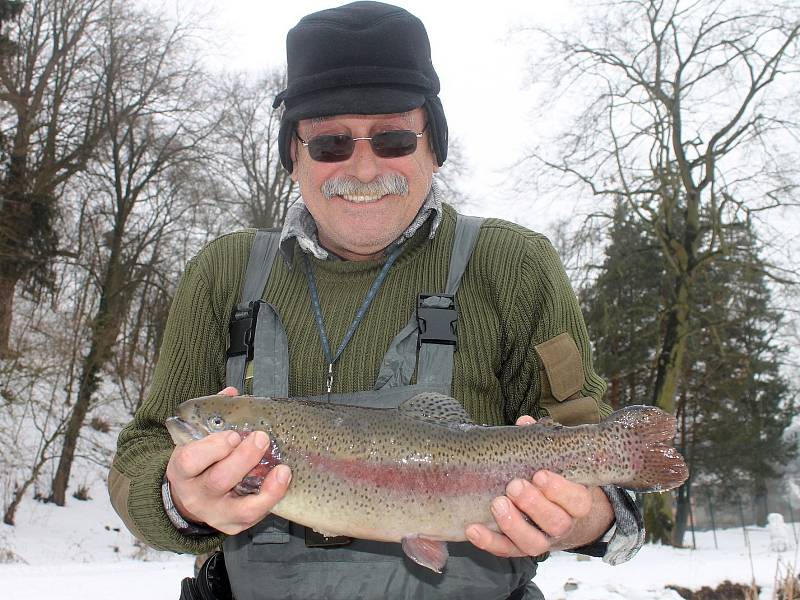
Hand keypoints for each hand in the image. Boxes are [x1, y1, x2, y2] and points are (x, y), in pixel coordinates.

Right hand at [165, 386, 291, 534]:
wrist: (189, 499)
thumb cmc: (199, 462)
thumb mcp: (196, 439)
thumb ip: (213, 415)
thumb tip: (232, 392)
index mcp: (182, 470)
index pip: (191, 461)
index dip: (212, 448)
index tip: (232, 435)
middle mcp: (196, 495)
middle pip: (218, 481)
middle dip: (243, 460)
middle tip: (262, 439)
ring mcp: (215, 513)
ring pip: (240, 506)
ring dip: (265, 487)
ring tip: (282, 468)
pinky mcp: (233, 525)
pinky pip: (254, 516)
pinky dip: (271, 499)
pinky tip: (283, 480)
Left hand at [465, 415, 611, 557]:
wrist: (562, 516)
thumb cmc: (554, 480)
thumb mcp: (554, 462)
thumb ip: (540, 442)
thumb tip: (524, 422)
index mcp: (576, 502)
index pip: (577, 501)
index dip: (560, 490)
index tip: (540, 474)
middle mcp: (562, 524)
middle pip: (555, 522)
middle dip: (534, 504)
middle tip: (515, 485)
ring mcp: (542, 539)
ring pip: (533, 543)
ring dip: (513, 525)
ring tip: (497, 504)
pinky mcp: (519, 549)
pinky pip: (506, 550)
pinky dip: (489, 541)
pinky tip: (473, 528)